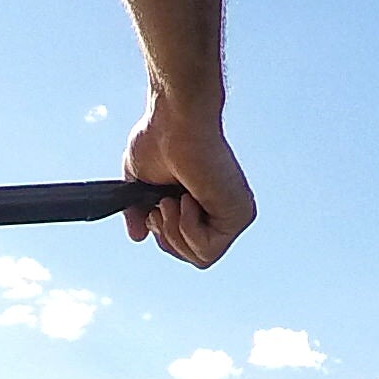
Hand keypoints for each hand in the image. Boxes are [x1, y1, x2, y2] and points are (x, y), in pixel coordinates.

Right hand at [123, 92, 253, 267]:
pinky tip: (188, 199)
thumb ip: (139, 212)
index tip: (156, 206)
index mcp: (203, 204)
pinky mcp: (240, 214)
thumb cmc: (159, 138)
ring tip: (175, 198)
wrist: (175, 121)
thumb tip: (138, 236)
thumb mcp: (140, 183)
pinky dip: (189, 229)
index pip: (185, 245)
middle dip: (168, 237)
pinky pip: (208, 251)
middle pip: (192, 257)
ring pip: (200, 258)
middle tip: (164, 203)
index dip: (164, 235)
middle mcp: (222, 211)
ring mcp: (234, 214)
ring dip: (176, 231)